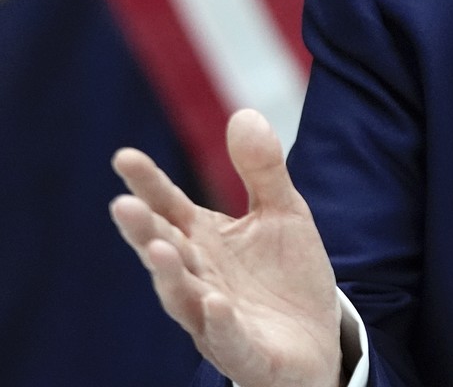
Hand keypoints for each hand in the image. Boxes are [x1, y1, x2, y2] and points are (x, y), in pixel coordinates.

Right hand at [110, 110, 343, 386]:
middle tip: (124, 205)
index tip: (124, 156)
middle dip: (145, 231)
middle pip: (166, 251)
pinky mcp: (243, 349)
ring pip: (184, 297)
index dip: (149, 184)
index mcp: (205, 240)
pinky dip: (218, 321)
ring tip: (158, 249)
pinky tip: (215, 301)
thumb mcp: (283, 212)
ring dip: (170, 275)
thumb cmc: (287, 275)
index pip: (170, 207)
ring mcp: (216, 317)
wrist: (318, 339)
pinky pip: (226, 337)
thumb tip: (243, 113)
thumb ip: (262, 168)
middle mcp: (200, 277)